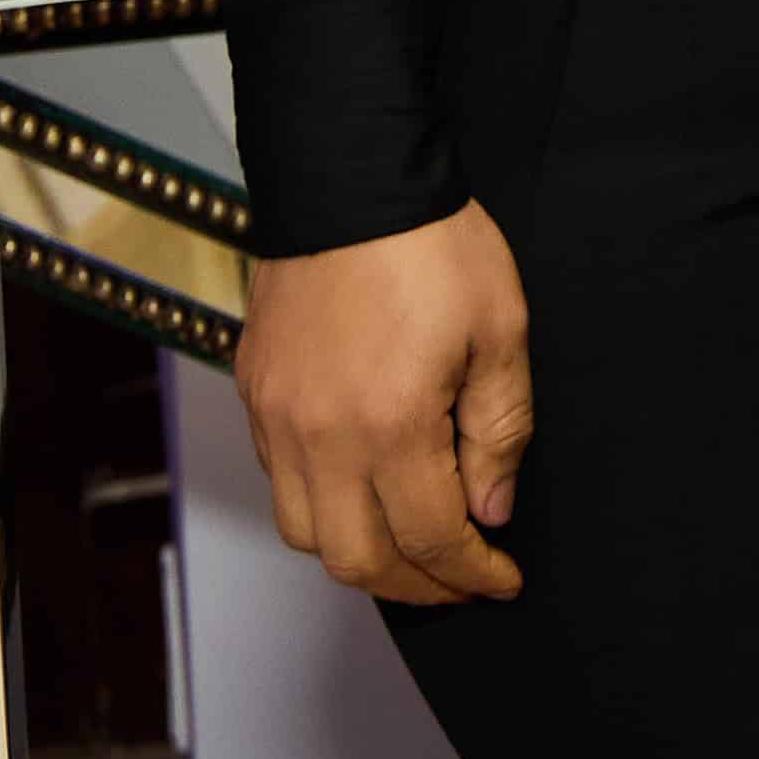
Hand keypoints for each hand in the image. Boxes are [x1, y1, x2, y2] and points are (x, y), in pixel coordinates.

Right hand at [237, 202, 534, 604]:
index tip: (503, 578)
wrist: (349, 173)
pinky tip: (365, 487)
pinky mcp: (255, 392)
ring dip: (362, 554)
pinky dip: (322, 506)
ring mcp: (277, 417)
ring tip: (413, 543)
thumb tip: (490, 509)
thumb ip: (499, 429)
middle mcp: (319, 436)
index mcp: (390, 425)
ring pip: (306, 533)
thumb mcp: (502, 329)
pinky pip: (279, 480)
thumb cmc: (434, 243)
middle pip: (357, 560)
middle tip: (463, 578)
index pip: (431, 538)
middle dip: (418, 585)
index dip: (472, 573)